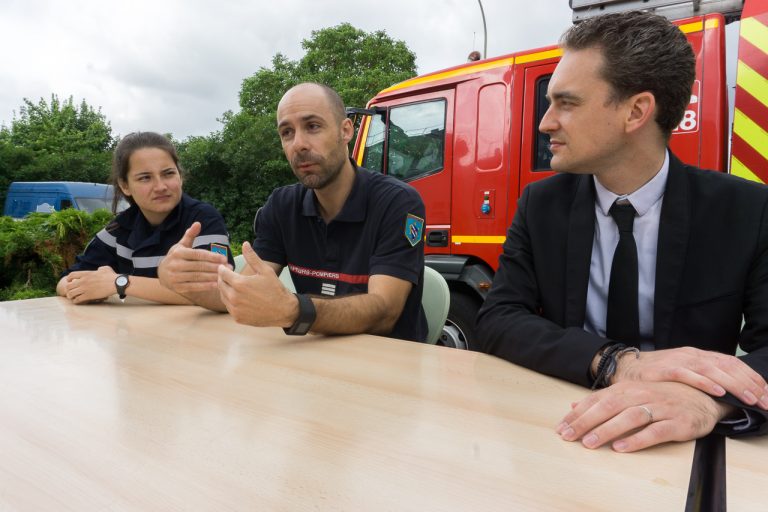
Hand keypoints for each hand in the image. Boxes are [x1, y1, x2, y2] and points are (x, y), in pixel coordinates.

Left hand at [63, 266, 116, 303]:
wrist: (115, 283)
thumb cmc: (111, 276)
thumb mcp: (105, 269)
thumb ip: (99, 269)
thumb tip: (99, 270)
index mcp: (86, 274)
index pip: (71, 275)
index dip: (69, 279)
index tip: (69, 281)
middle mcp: (83, 281)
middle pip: (68, 286)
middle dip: (69, 289)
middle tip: (72, 292)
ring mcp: (85, 289)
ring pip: (71, 294)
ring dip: (71, 296)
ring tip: (73, 297)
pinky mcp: (88, 296)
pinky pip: (77, 300)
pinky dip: (76, 301)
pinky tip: (78, 301)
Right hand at [158, 221, 226, 293]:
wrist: (162, 274)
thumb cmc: (176, 257)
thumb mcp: (181, 245)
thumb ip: (190, 235)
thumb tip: (198, 223)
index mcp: (178, 253)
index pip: (198, 254)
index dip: (211, 256)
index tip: (224, 258)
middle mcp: (176, 265)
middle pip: (199, 266)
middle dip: (215, 267)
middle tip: (229, 267)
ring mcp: (175, 277)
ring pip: (198, 277)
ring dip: (212, 277)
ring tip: (225, 276)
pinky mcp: (177, 288)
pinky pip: (194, 287)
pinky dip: (206, 286)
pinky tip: (216, 284)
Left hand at [217, 241, 297, 326]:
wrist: (283, 310)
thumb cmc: (275, 289)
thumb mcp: (265, 270)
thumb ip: (252, 257)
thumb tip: (244, 244)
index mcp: (239, 284)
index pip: (222, 273)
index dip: (222, 268)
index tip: (225, 267)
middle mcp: (234, 297)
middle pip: (220, 284)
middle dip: (222, 278)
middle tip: (228, 276)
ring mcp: (235, 309)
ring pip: (223, 296)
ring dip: (225, 290)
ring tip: (233, 286)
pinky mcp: (237, 318)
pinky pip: (228, 307)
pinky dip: (230, 301)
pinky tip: (239, 297)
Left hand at [556, 381, 733, 451]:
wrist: (705, 396)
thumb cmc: (662, 396)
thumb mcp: (631, 394)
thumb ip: (603, 399)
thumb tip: (573, 406)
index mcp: (627, 388)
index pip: (597, 400)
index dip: (578, 414)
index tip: (561, 428)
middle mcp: (641, 395)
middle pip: (609, 407)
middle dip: (586, 422)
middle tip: (568, 436)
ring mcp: (660, 407)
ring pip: (629, 417)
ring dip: (608, 430)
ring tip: (590, 443)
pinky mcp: (677, 422)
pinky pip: (655, 431)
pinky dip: (637, 439)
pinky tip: (622, 448)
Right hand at [614, 346, 767, 409]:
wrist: (625, 368)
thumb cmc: (656, 375)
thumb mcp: (684, 372)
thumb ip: (704, 377)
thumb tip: (730, 390)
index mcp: (699, 355)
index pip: (733, 364)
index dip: (752, 378)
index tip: (767, 394)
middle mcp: (692, 355)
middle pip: (728, 367)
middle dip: (750, 384)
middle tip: (765, 400)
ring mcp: (679, 360)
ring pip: (713, 370)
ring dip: (734, 384)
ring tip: (749, 397)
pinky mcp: (664, 369)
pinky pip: (688, 374)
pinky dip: (704, 382)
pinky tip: (718, 390)